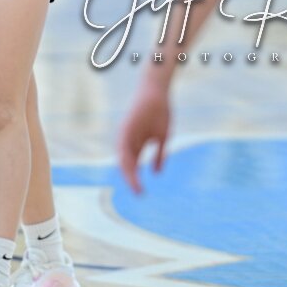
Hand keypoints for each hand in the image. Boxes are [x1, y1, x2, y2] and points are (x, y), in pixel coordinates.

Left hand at [118, 80, 170, 194]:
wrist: (156, 93)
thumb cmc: (160, 113)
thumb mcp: (162, 138)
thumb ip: (159, 155)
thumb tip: (156, 173)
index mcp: (137, 143)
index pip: (133, 164)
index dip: (135, 178)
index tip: (140, 191)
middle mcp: (129, 140)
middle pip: (127, 163)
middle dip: (132, 179)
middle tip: (138, 193)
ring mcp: (126, 134)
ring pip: (124, 157)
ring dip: (128, 172)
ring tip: (134, 184)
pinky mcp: (125, 128)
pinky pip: (123, 146)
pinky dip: (126, 157)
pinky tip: (130, 168)